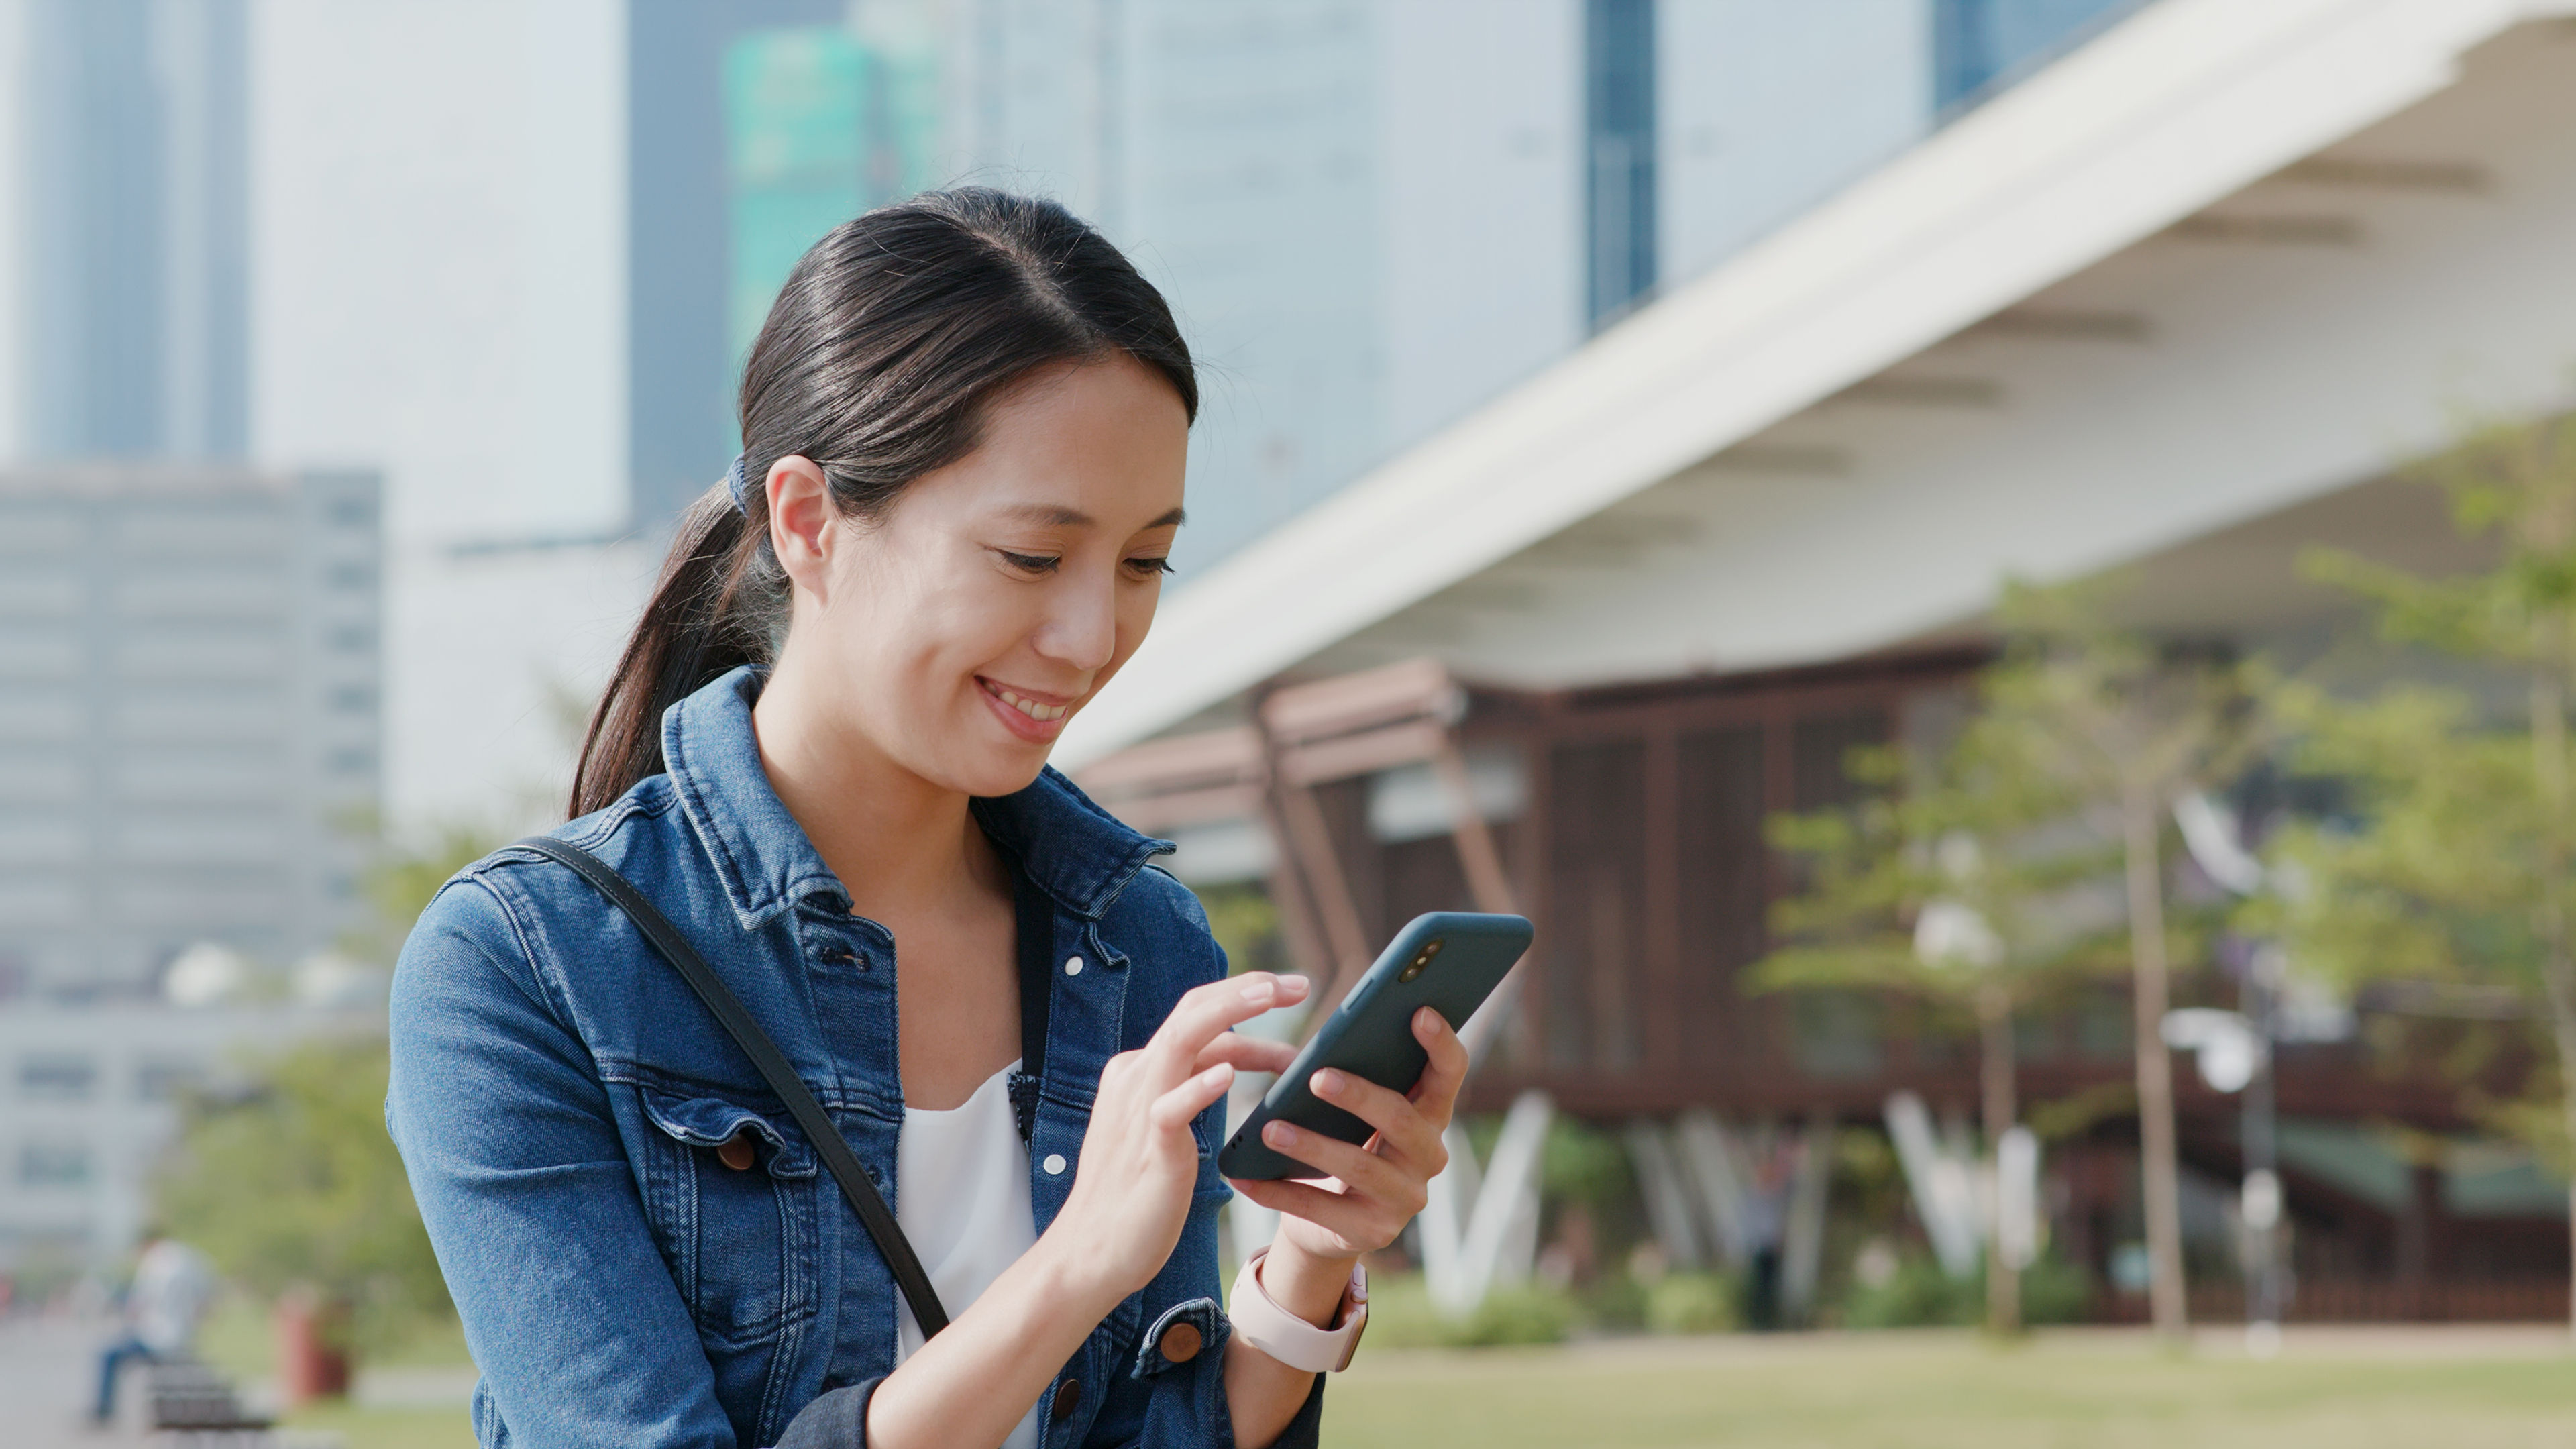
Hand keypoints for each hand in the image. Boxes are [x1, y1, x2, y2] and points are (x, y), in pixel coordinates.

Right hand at [1045, 972, 1307, 1301]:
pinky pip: (1171, 1107)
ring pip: (1183, 1039)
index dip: (1244, 1004)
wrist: (1093, 1250)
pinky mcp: (1148, 1147)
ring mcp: (1139, 1108)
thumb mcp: (1162, 1126)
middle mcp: (1137, 1076)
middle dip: (1247, 989)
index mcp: (1140, 1070)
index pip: (1198, 1021)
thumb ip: (1188, 1090)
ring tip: (1271, 995)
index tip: (1288, 995)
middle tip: (1299, 983)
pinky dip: (1199, 1086)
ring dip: (1229, 1011)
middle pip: (1193, 1011)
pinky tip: (1228, 1075)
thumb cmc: (1135, 1194)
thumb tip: (1229, 1065)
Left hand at [1227, 1006, 1465, 1266]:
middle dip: (1360, 1097)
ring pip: (1359, 1167)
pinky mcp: (1374, 1232)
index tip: (1418, 1011)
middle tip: (1317, 1077)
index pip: (1450, 1073)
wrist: (1331, 1221)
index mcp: (1430, 1113)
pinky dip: (1279, 1192)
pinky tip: (1246, 1179)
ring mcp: (1405, 1197)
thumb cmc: (1344, 1142)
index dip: (1441, 1043)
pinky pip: (1321, 1209)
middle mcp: (1428, 1155)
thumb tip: (1314, 1053)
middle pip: (1402, 1120)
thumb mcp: (1356, 1110)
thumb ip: (1354, 1076)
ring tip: (1269, 1128)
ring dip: (1311, 1145)